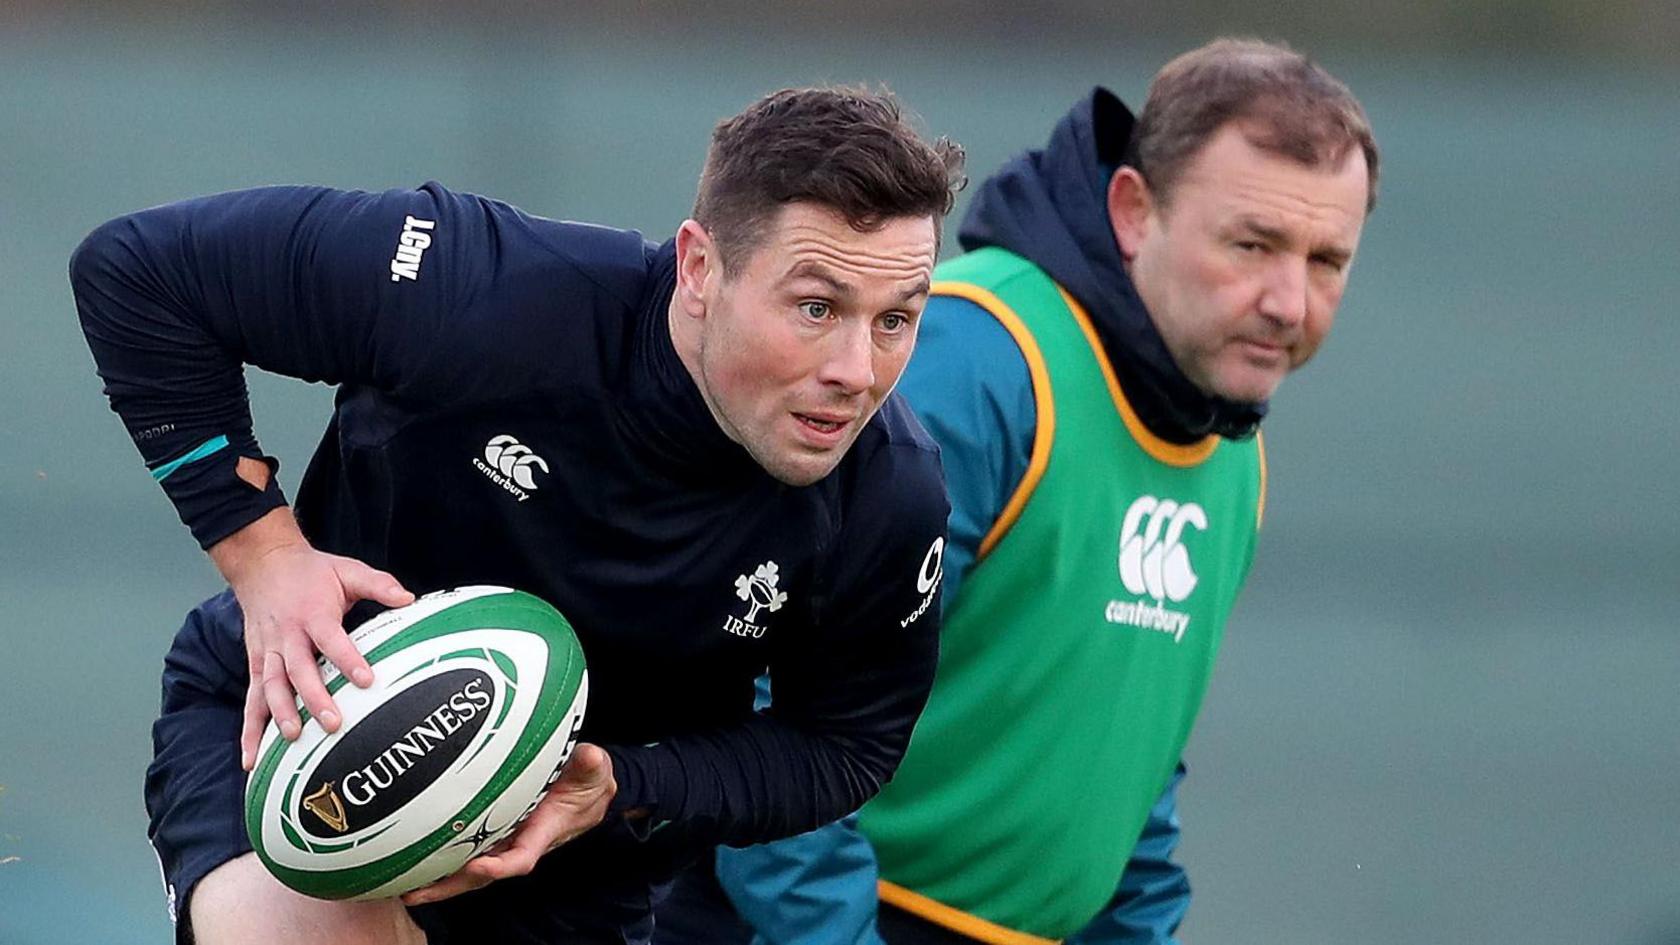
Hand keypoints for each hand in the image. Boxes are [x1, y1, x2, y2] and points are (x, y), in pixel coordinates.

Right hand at [210, 507, 414, 770]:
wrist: (262, 564)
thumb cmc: (312, 572)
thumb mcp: (347, 570)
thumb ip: (378, 584)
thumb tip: (409, 598)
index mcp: (313, 614)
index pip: (332, 639)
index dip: (347, 659)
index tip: (366, 679)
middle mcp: (287, 636)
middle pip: (298, 670)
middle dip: (314, 697)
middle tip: (332, 723)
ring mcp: (268, 652)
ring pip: (271, 686)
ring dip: (280, 713)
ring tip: (293, 738)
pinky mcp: (255, 665)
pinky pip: (251, 700)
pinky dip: (249, 731)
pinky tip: (251, 759)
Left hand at [401, 743, 616, 906]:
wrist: (585, 787)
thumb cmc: (588, 779)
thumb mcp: (595, 769)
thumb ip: (591, 765)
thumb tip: (590, 757)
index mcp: (544, 831)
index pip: (522, 857)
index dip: (500, 865)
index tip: (478, 866)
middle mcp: (519, 841)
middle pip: (483, 873)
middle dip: (451, 885)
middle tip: (416, 892)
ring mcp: (504, 838)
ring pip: (469, 866)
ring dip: (439, 880)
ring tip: (404, 887)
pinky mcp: (494, 830)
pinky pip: (466, 849)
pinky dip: (442, 859)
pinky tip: (413, 861)